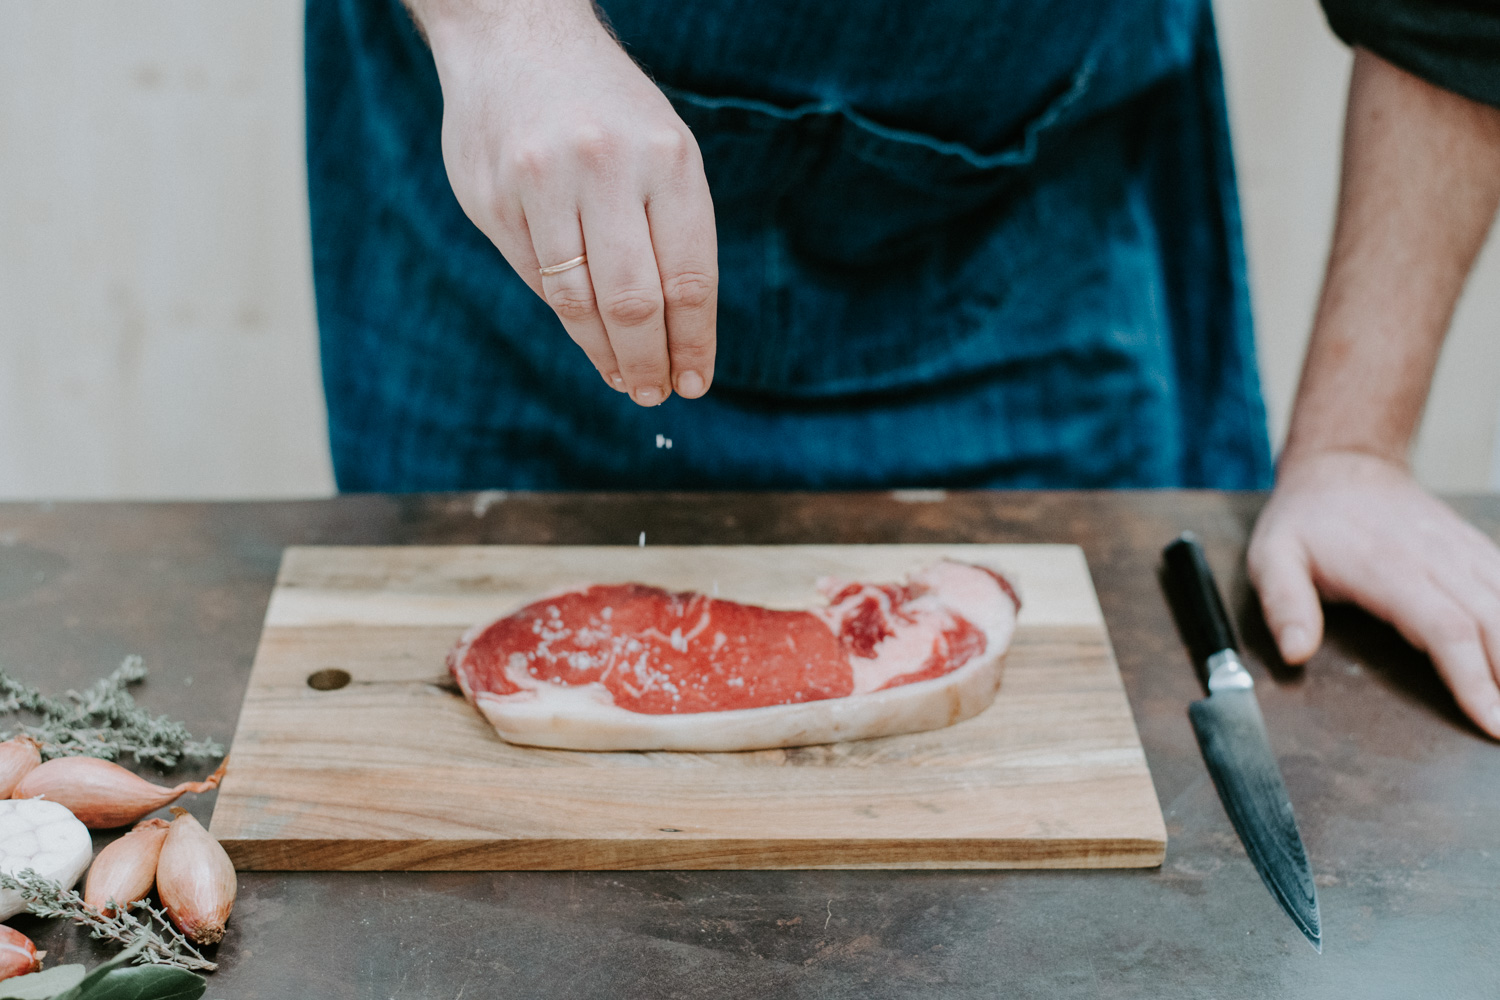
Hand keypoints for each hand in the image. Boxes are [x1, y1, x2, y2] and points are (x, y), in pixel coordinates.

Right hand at [417, 0, 716, 405]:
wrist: (516, 37)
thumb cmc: (607, 108)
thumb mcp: (663, 149)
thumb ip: (673, 232)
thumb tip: (677, 334)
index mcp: (666, 158)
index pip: (689, 277)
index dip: (694, 342)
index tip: (694, 382)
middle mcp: (604, 168)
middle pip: (633, 301)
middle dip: (648, 361)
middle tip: (653, 392)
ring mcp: (541, 183)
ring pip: (577, 300)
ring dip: (604, 352)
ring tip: (622, 377)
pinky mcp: (492, 198)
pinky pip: (536, 277)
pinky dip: (565, 314)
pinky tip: (584, 334)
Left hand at [1248, 450, 1499, 737]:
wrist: (1342, 467)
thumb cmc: (1306, 521)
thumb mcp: (1273, 557)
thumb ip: (1284, 605)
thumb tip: (1295, 654)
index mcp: (1388, 568)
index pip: (1444, 628)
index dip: (1472, 678)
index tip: (1491, 721)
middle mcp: (1437, 559)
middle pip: (1493, 624)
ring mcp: (1462, 552)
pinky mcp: (1476, 549)